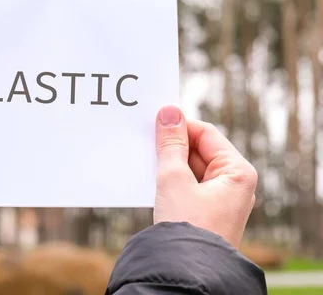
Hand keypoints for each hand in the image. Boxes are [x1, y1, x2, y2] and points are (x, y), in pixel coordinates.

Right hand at [153, 105, 256, 247]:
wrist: (186, 271)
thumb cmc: (187, 226)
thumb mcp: (174, 178)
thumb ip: (170, 144)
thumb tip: (169, 112)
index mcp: (238, 172)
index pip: (206, 133)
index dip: (179, 126)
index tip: (153, 122)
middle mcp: (234, 183)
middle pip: (199, 150)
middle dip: (172, 147)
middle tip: (146, 142)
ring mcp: (221, 199)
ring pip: (192, 168)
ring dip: (169, 164)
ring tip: (148, 163)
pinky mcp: (207, 211)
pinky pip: (188, 185)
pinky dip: (171, 180)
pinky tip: (153, 180)